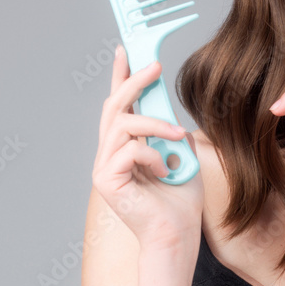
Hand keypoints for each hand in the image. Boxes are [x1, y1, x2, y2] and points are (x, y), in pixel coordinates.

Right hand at [91, 45, 203, 251]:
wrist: (176, 234)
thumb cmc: (180, 200)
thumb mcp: (181, 154)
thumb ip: (170, 131)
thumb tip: (169, 110)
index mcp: (126, 146)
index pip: (119, 105)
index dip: (121, 77)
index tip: (125, 51)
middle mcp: (109, 154)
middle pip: (115, 105)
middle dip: (135, 80)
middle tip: (156, 65)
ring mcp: (104, 167)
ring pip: (124, 123)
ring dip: (157, 125)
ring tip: (179, 138)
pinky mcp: (105, 180)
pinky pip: (130, 149)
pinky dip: (153, 155)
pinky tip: (164, 172)